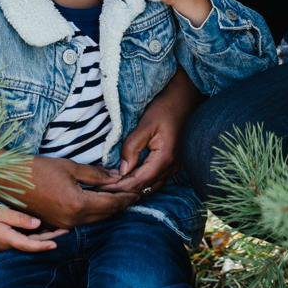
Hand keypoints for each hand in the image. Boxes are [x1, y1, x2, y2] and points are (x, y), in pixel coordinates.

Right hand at [0, 156, 139, 228]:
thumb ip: (96, 174)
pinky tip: (102, 200)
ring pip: (95, 218)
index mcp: (78, 204)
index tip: (139, 190)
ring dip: (110, 208)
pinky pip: (84, 219)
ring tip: (123, 196)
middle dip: (122, 204)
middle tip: (136, 193)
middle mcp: (73, 219)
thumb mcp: (71, 167)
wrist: (10, 181)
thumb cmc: (39, 170)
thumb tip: (117, 177)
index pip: (111, 203)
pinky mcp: (58, 223)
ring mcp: (64, 224)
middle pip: (105, 214)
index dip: (126, 197)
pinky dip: (96, 211)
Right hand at [0, 206, 66, 252]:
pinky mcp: (7, 238)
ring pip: (30, 240)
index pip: (29, 245)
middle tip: (66, 230)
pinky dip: (36, 233)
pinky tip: (44, 227)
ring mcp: (8, 242)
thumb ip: (19, 219)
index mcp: (8, 239)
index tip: (56, 244)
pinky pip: (24, 237)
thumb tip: (38, 223)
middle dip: (50, 238)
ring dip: (45, 235)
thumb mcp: (1, 214)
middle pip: (33, 243)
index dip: (43, 245)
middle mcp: (10, 243)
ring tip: (60, 228)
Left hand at [105, 70, 200, 195]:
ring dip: (132, 187)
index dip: (119, 186)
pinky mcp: (174, 162)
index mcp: (165, 158)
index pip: (139, 181)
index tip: (102, 186)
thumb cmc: (166, 107)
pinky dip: (142, 182)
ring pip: (151, 186)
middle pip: (145, 187)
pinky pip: (156, 179)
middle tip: (102, 188)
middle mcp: (172, 167)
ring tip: (113, 185)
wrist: (185, 97)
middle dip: (123, 190)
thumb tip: (122, 170)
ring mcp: (175, 166)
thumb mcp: (146, 125)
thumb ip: (132, 147)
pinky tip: (129, 177)